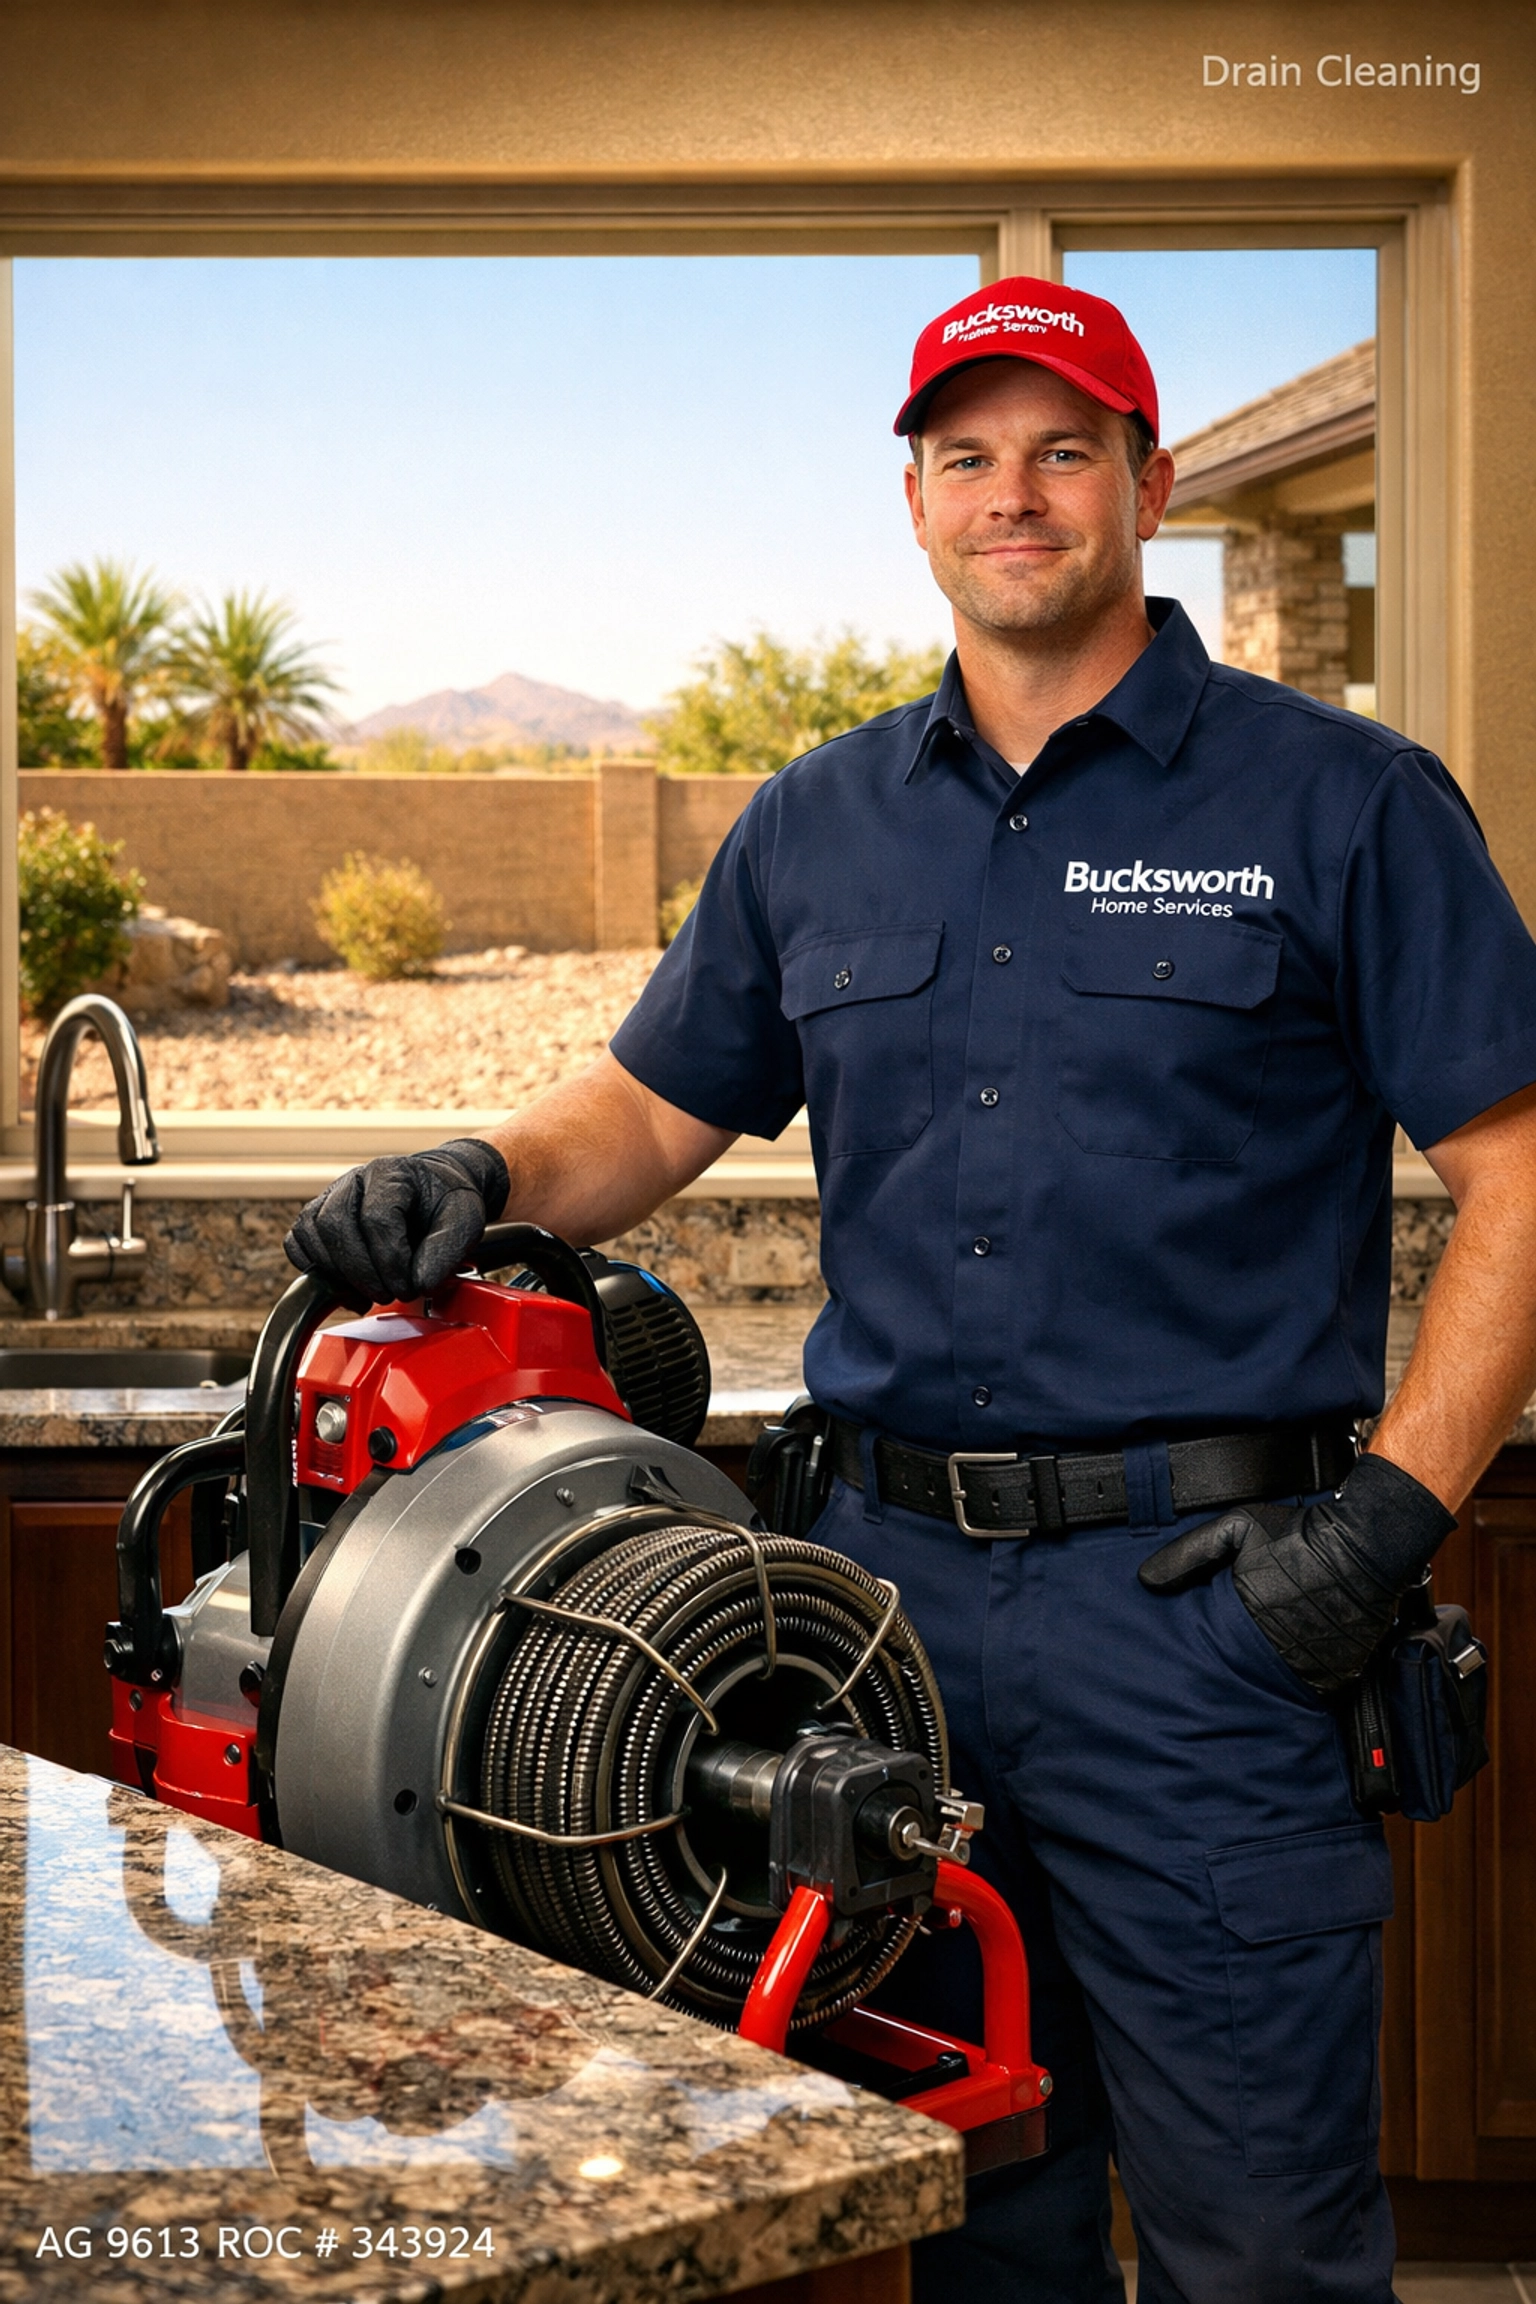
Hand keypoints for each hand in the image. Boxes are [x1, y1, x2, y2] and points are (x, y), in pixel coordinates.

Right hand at [284, 1138, 509, 1305]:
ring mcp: (330, 1197)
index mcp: (390, 1173)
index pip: (376, 1218)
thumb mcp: (465, 1221)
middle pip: (334, 1225)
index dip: (390, 1261)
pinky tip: (349, 1288)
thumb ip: (447, 1250)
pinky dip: (317, 1271)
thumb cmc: (446, 1205)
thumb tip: (418, 1282)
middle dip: (362, 1272)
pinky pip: (296, 1244)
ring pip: (310, 1234)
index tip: (410, 1285)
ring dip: (339, 1274)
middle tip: (391, 1294)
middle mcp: (353, 1180)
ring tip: (373, 1293)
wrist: (433, 1193)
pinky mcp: (316, 1218)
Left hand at [1137, 1452, 1455, 1693]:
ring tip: (1271, 1651)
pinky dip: (1304, 1671)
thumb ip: (1189, 1553)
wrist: (1367, 1545)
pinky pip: (1313, 1683)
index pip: (1211, 1651)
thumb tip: (1144, 1580)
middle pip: (1242, 1670)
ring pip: (1277, 1680)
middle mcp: (1276, 1648)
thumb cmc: (1299, 1535)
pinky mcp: (1339, 1674)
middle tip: (1235, 1654)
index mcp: (1245, 1618)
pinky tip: (1301, 1651)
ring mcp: (1310, 1664)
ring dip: (1271, 1668)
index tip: (1202, 1645)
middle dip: (1235, 1663)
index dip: (1206, 1648)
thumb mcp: (1236, 1529)